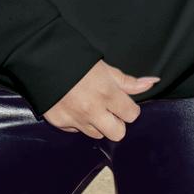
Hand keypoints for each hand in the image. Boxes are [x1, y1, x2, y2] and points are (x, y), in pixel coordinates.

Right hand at [41, 59, 160, 140]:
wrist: (41, 58)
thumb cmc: (76, 60)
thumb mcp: (105, 68)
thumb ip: (128, 82)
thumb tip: (152, 82)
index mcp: (106, 93)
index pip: (132, 115)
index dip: (128, 108)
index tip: (121, 101)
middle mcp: (92, 110)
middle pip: (118, 133)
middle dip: (116, 123)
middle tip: (108, 109)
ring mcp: (75, 118)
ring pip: (97, 134)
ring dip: (97, 124)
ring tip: (89, 106)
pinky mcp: (60, 122)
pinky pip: (76, 131)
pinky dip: (78, 122)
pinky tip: (73, 107)